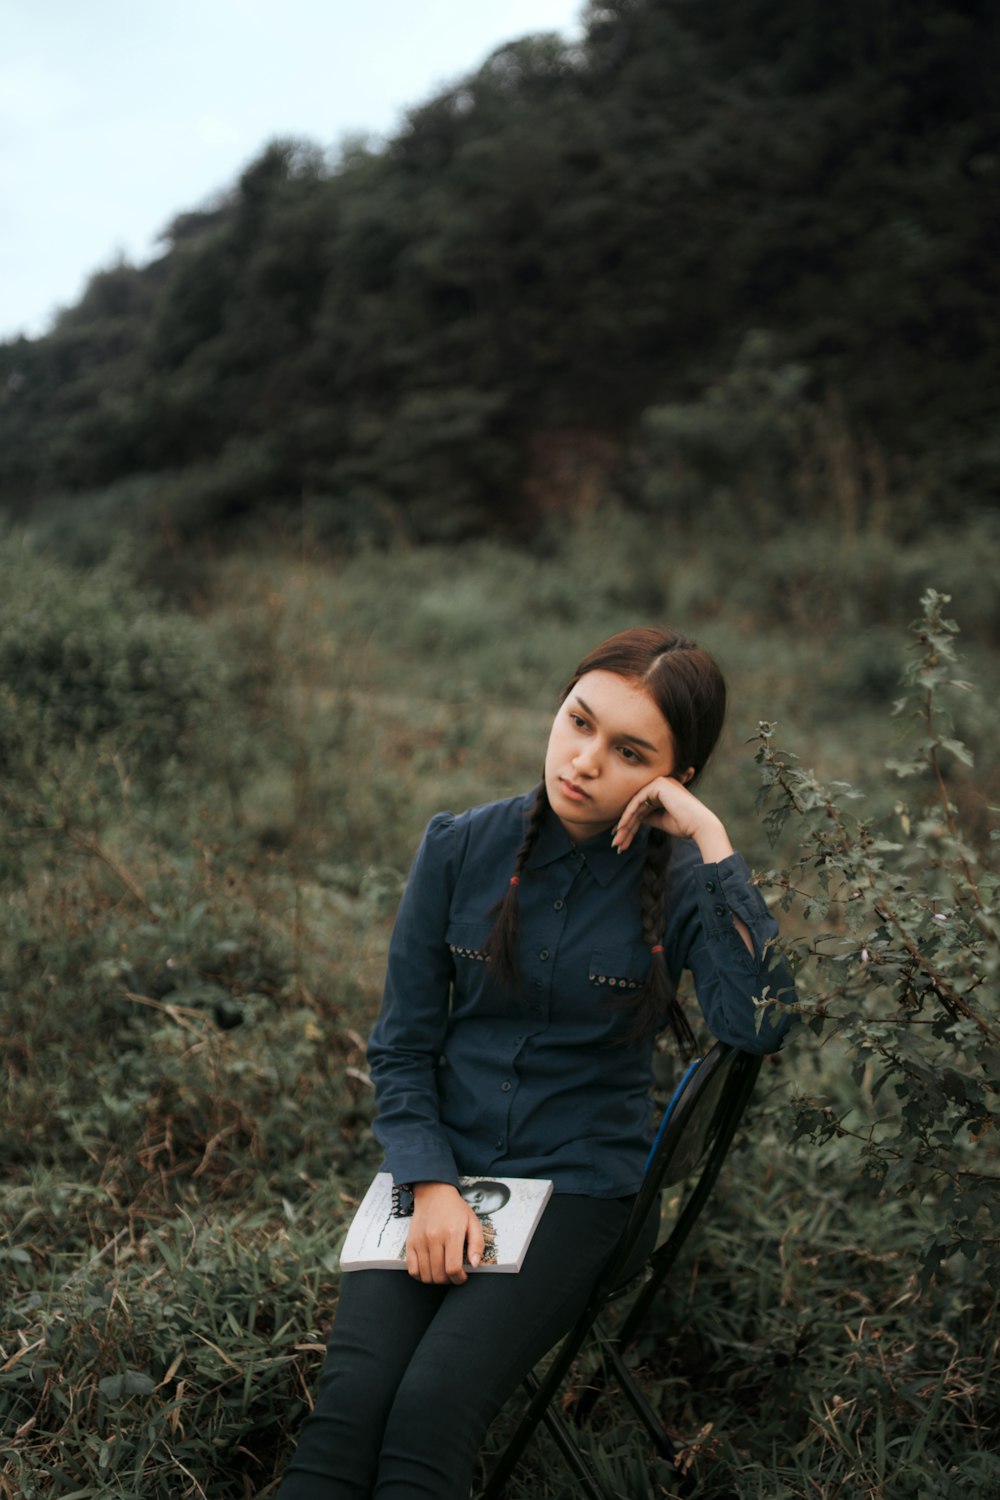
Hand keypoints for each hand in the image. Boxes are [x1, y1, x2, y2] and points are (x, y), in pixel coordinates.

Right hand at [405, 1182, 484, 1284]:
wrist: (434, 1193)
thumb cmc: (455, 1209)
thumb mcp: (473, 1222)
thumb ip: (477, 1244)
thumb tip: (475, 1265)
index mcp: (451, 1233)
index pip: (453, 1268)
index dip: (459, 1279)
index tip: (463, 1276)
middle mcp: (433, 1238)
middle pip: (439, 1275)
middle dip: (449, 1280)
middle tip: (454, 1274)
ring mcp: (420, 1241)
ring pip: (426, 1275)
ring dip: (436, 1279)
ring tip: (443, 1271)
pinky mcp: (410, 1243)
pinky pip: (412, 1270)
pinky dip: (421, 1276)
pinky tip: (430, 1269)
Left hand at [611, 775, 733, 861]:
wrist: (700, 826)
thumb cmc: (685, 825)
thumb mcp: (662, 821)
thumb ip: (648, 817)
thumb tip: (633, 819)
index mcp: (664, 791)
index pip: (642, 807)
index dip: (630, 824)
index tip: (620, 839)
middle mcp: (661, 783)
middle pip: (637, 807)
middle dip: (625, 827)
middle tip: (616, 843)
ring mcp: (659, 782)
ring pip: (635, 805)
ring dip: (624, 824)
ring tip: (617, 841)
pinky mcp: (658, 785)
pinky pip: (637, 801)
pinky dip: (628, 815)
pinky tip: (621, 828)